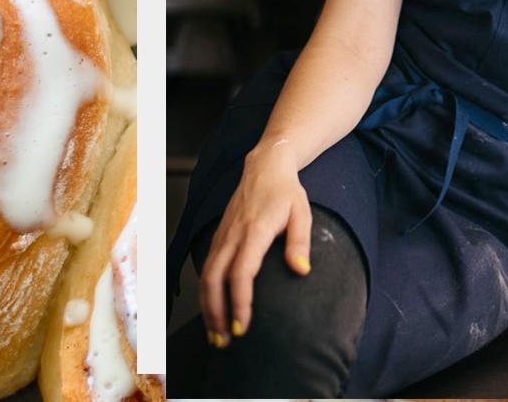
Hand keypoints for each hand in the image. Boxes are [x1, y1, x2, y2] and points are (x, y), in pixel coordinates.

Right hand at [198, 139, 311, 347]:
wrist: (264, 166)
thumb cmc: (286, 192)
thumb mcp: (302, 212)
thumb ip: (300, 241)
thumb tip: (301, 270)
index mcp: (255, 230)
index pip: (241, 272)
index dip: (240, 301)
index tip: (243, 326)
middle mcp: (233, 234)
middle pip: (214, 280)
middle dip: (216, 313)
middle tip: (226, 340)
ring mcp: (222, 235)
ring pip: (205, 276)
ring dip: (208, 307)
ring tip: (217, 334)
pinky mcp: (218, 237)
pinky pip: (206, 268)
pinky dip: (206, 292)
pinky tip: (213, 309)